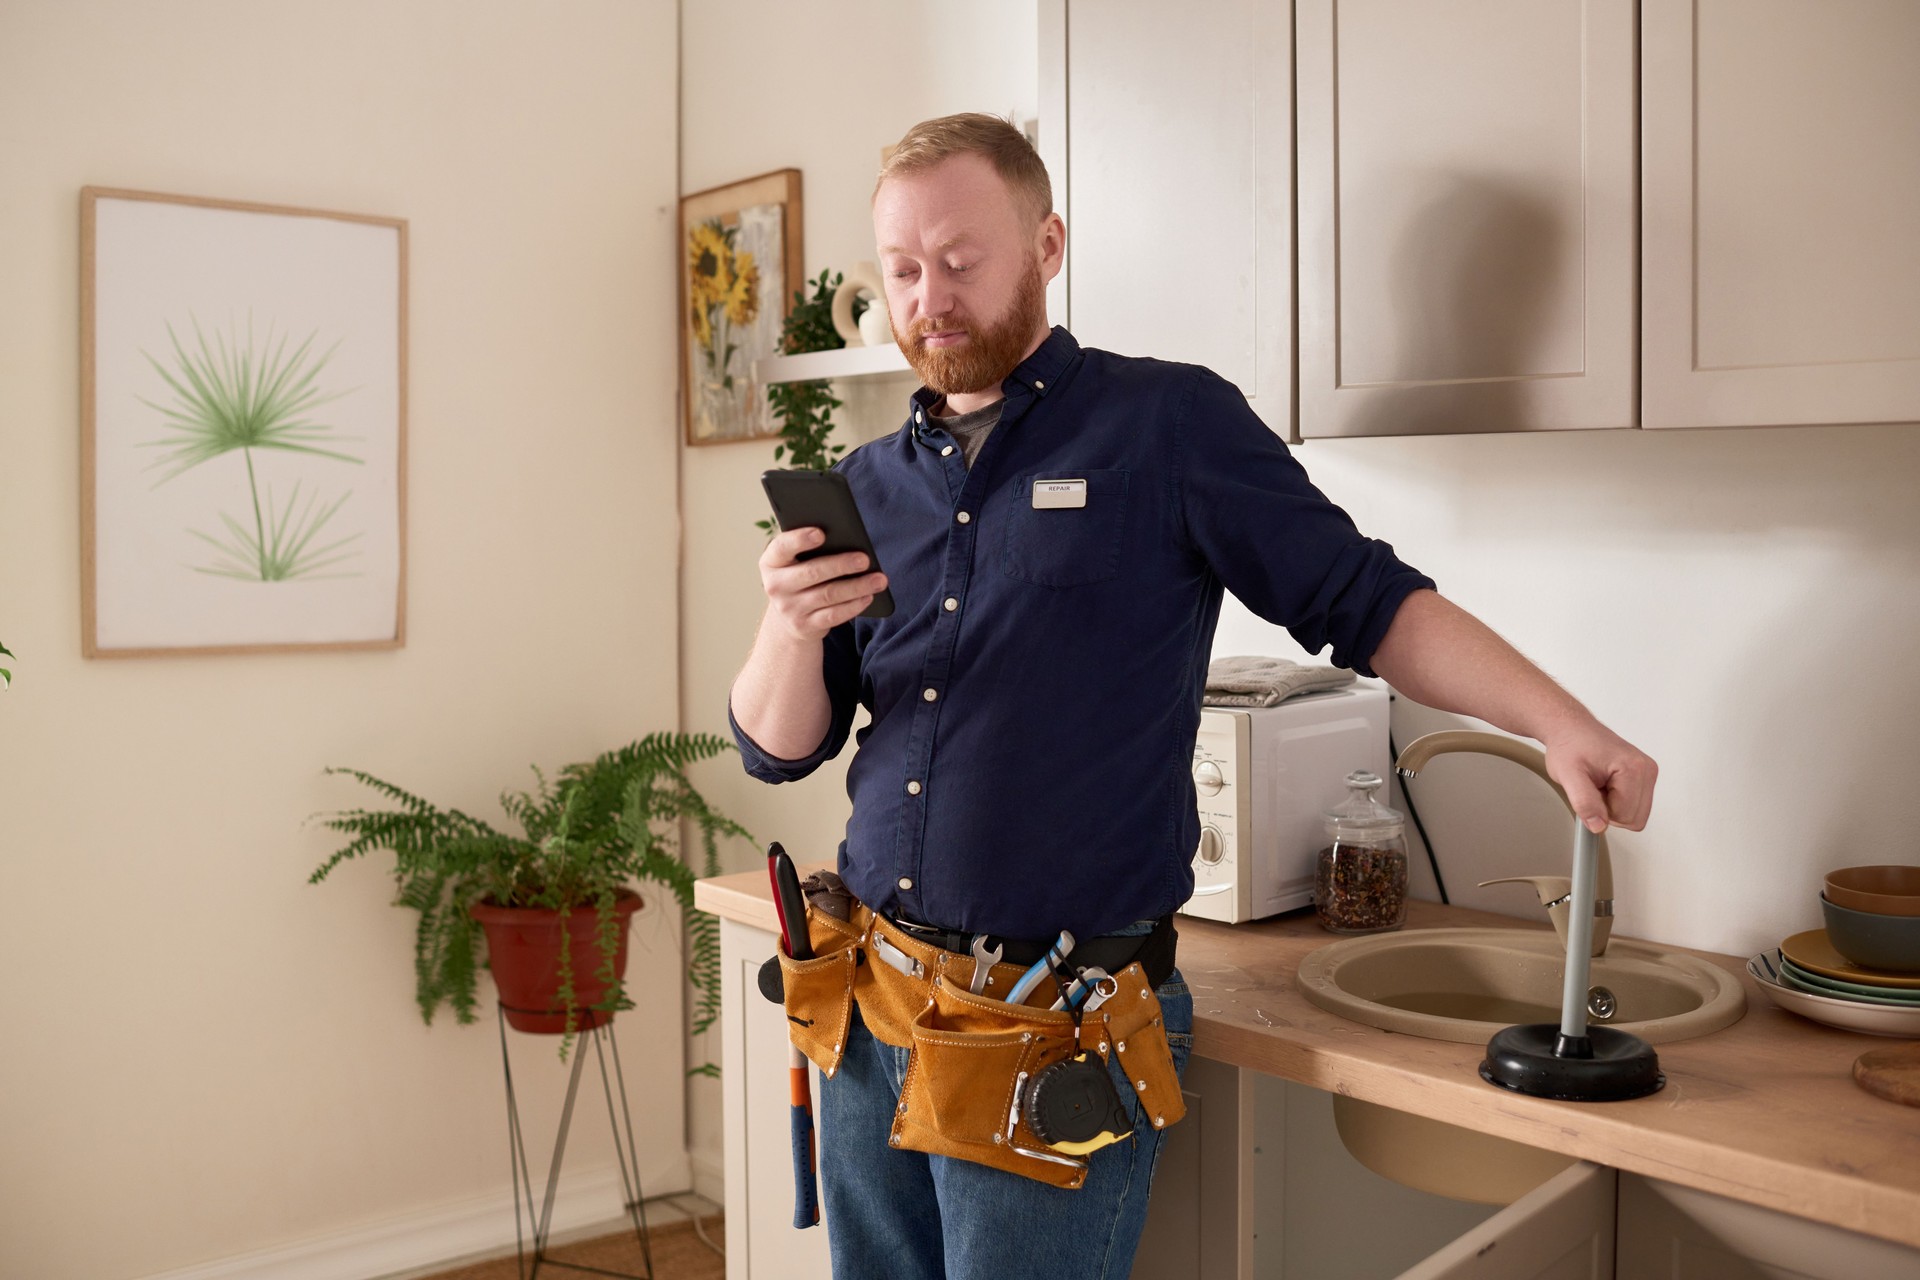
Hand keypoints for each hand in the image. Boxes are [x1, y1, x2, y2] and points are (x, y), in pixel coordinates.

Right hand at [759, 527, 887, 642]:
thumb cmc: (799, 576)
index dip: (800, 539)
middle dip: (841, 565)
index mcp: (771, 562)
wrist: (789, 617)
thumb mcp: (796, 562)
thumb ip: (810, 549)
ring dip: (857, 586)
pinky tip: (868, 596)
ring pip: (828, 595)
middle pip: (812, 572)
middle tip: (865, 559)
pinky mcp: (805, 626)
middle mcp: (775, 586)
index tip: (821, 533)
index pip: (781, 547)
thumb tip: (847, 539)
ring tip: (879, 579)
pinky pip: (834, 615)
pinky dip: (854, 605)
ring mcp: (789, 608)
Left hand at [1542, 720, 1657, 833]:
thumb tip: (1599, 825)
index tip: (1590, 790)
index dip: (1602, 810)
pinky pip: (1634, 805)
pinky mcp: (1643, 776)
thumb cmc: (1569, 746)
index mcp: (1634, 768)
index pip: (1626, 816)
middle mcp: (1646, 770)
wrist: (1570, 729)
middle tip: (1593, 787)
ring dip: (1613, 806)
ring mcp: (1647, 772)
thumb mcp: (1567, 775)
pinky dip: (1617, 800)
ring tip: (1598, 784)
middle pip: (1635, 818)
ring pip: (1636, 814)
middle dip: (1609, 810)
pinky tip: (1605, 784)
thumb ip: (1584, 802)